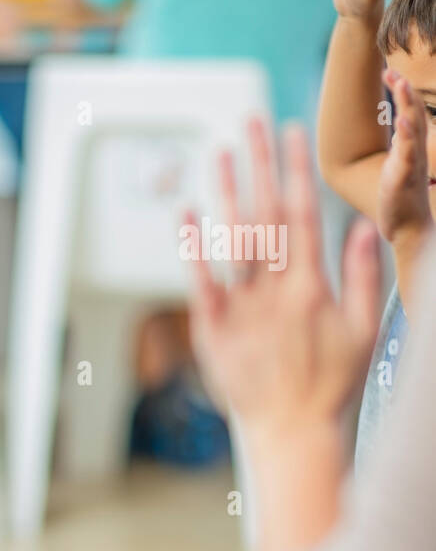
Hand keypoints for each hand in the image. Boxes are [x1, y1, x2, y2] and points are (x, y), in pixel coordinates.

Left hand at [188, 121, 381, 447]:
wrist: (293, 430)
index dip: (297, 169)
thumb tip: (359, 228)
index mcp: (313, 285)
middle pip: (267, 214)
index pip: (304, 213)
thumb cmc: (329, 383)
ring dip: (227, 191)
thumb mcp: (364, 329)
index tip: (293, 131)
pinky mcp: (214, 327)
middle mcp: (276, 289)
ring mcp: (243, 306)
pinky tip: (186, 211)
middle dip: (262, 164)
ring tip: (221, 151)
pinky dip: (193, 246)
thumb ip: (361, 277)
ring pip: (234, 238)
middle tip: (253, 121)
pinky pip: (200, 279)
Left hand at [378, 69, 433, 246]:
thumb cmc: (404, 197)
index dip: (403, 92)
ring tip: (401, 84)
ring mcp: (411, 164)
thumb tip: (401, 124)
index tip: (390, 71)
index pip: (411, 113)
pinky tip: (402, 122)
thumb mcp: (401, 165)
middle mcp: (415, 152)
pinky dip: (406, 138)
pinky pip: (406, 155)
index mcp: (412, 148)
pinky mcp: (403, 179)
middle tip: (392, 69)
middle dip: (404, 91)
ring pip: (413, 130)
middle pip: (414, 114)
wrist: (410, 229)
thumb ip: (403, 145)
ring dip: (408, 106)